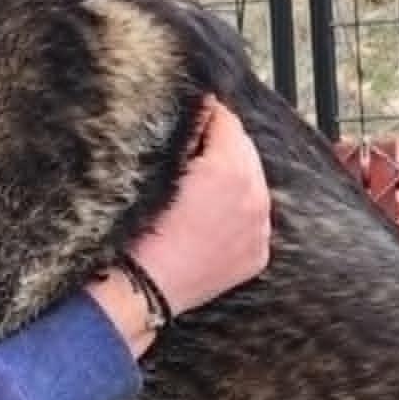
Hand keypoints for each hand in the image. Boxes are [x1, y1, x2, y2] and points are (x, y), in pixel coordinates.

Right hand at [86, 98, 271, 354]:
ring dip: (233, 178)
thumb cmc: (139, 232)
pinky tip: (210, 219)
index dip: (207, 114)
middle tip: (195, 150)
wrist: (142, 289)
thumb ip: (185, 136)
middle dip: (223, 145)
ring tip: (202, 186)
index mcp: (230, 169)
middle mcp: (254, 196)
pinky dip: (237, 213)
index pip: (226, 120)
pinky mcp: (257, 255)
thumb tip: (197, 111)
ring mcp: (259, 229)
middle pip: (245, 150)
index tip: (195, 113)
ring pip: (253, 184)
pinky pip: (252, 219)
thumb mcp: (157, 171)